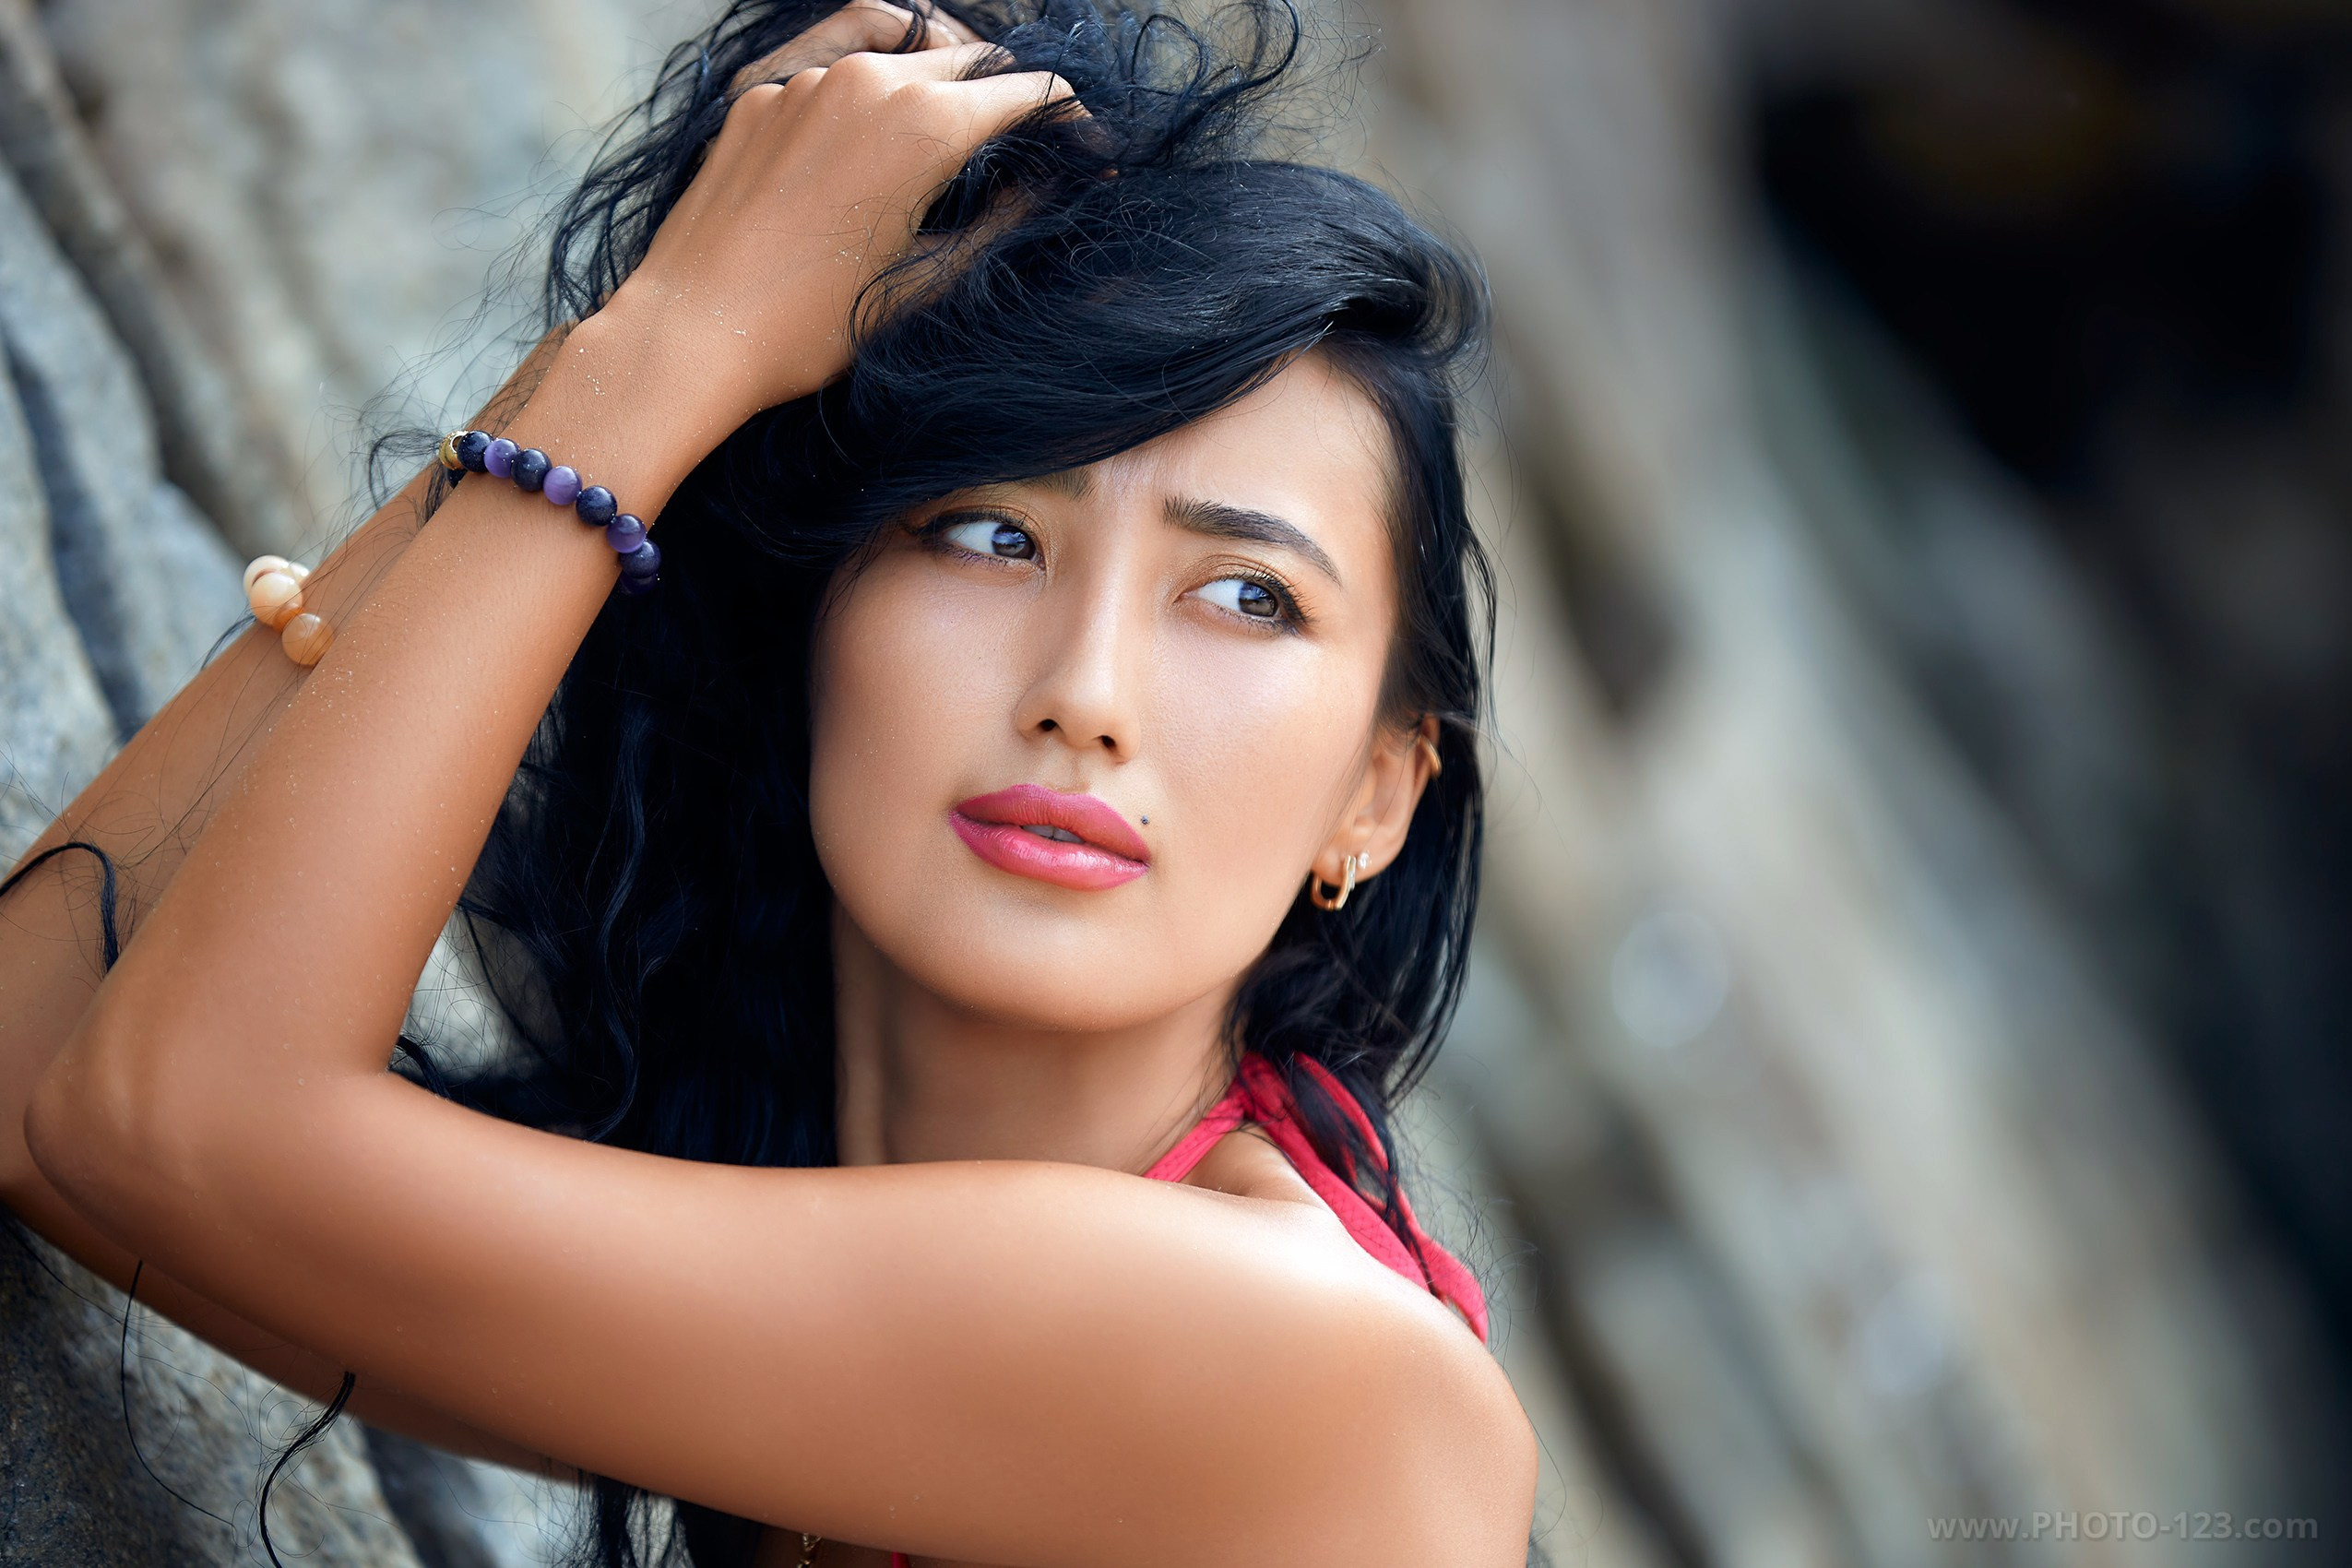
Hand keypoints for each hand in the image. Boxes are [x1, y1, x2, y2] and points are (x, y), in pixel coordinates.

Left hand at [601, 1, 1071, 419]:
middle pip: (970, 58)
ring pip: (900, 47)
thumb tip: (1051, 183)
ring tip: (960, 112)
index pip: (1029, 91)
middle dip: (1011, 91)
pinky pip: (829, 59)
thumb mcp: (930, 282)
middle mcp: (868, 79)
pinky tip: (875, 115)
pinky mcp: (757, 95)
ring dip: (942, 74)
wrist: (693, 334)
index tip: (1090, 153)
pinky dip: (870, 77)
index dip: (1071, 121)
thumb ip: (1003, 220)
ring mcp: (805, 80)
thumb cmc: (813, 328)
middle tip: (1033, 138)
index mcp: (925, 123)